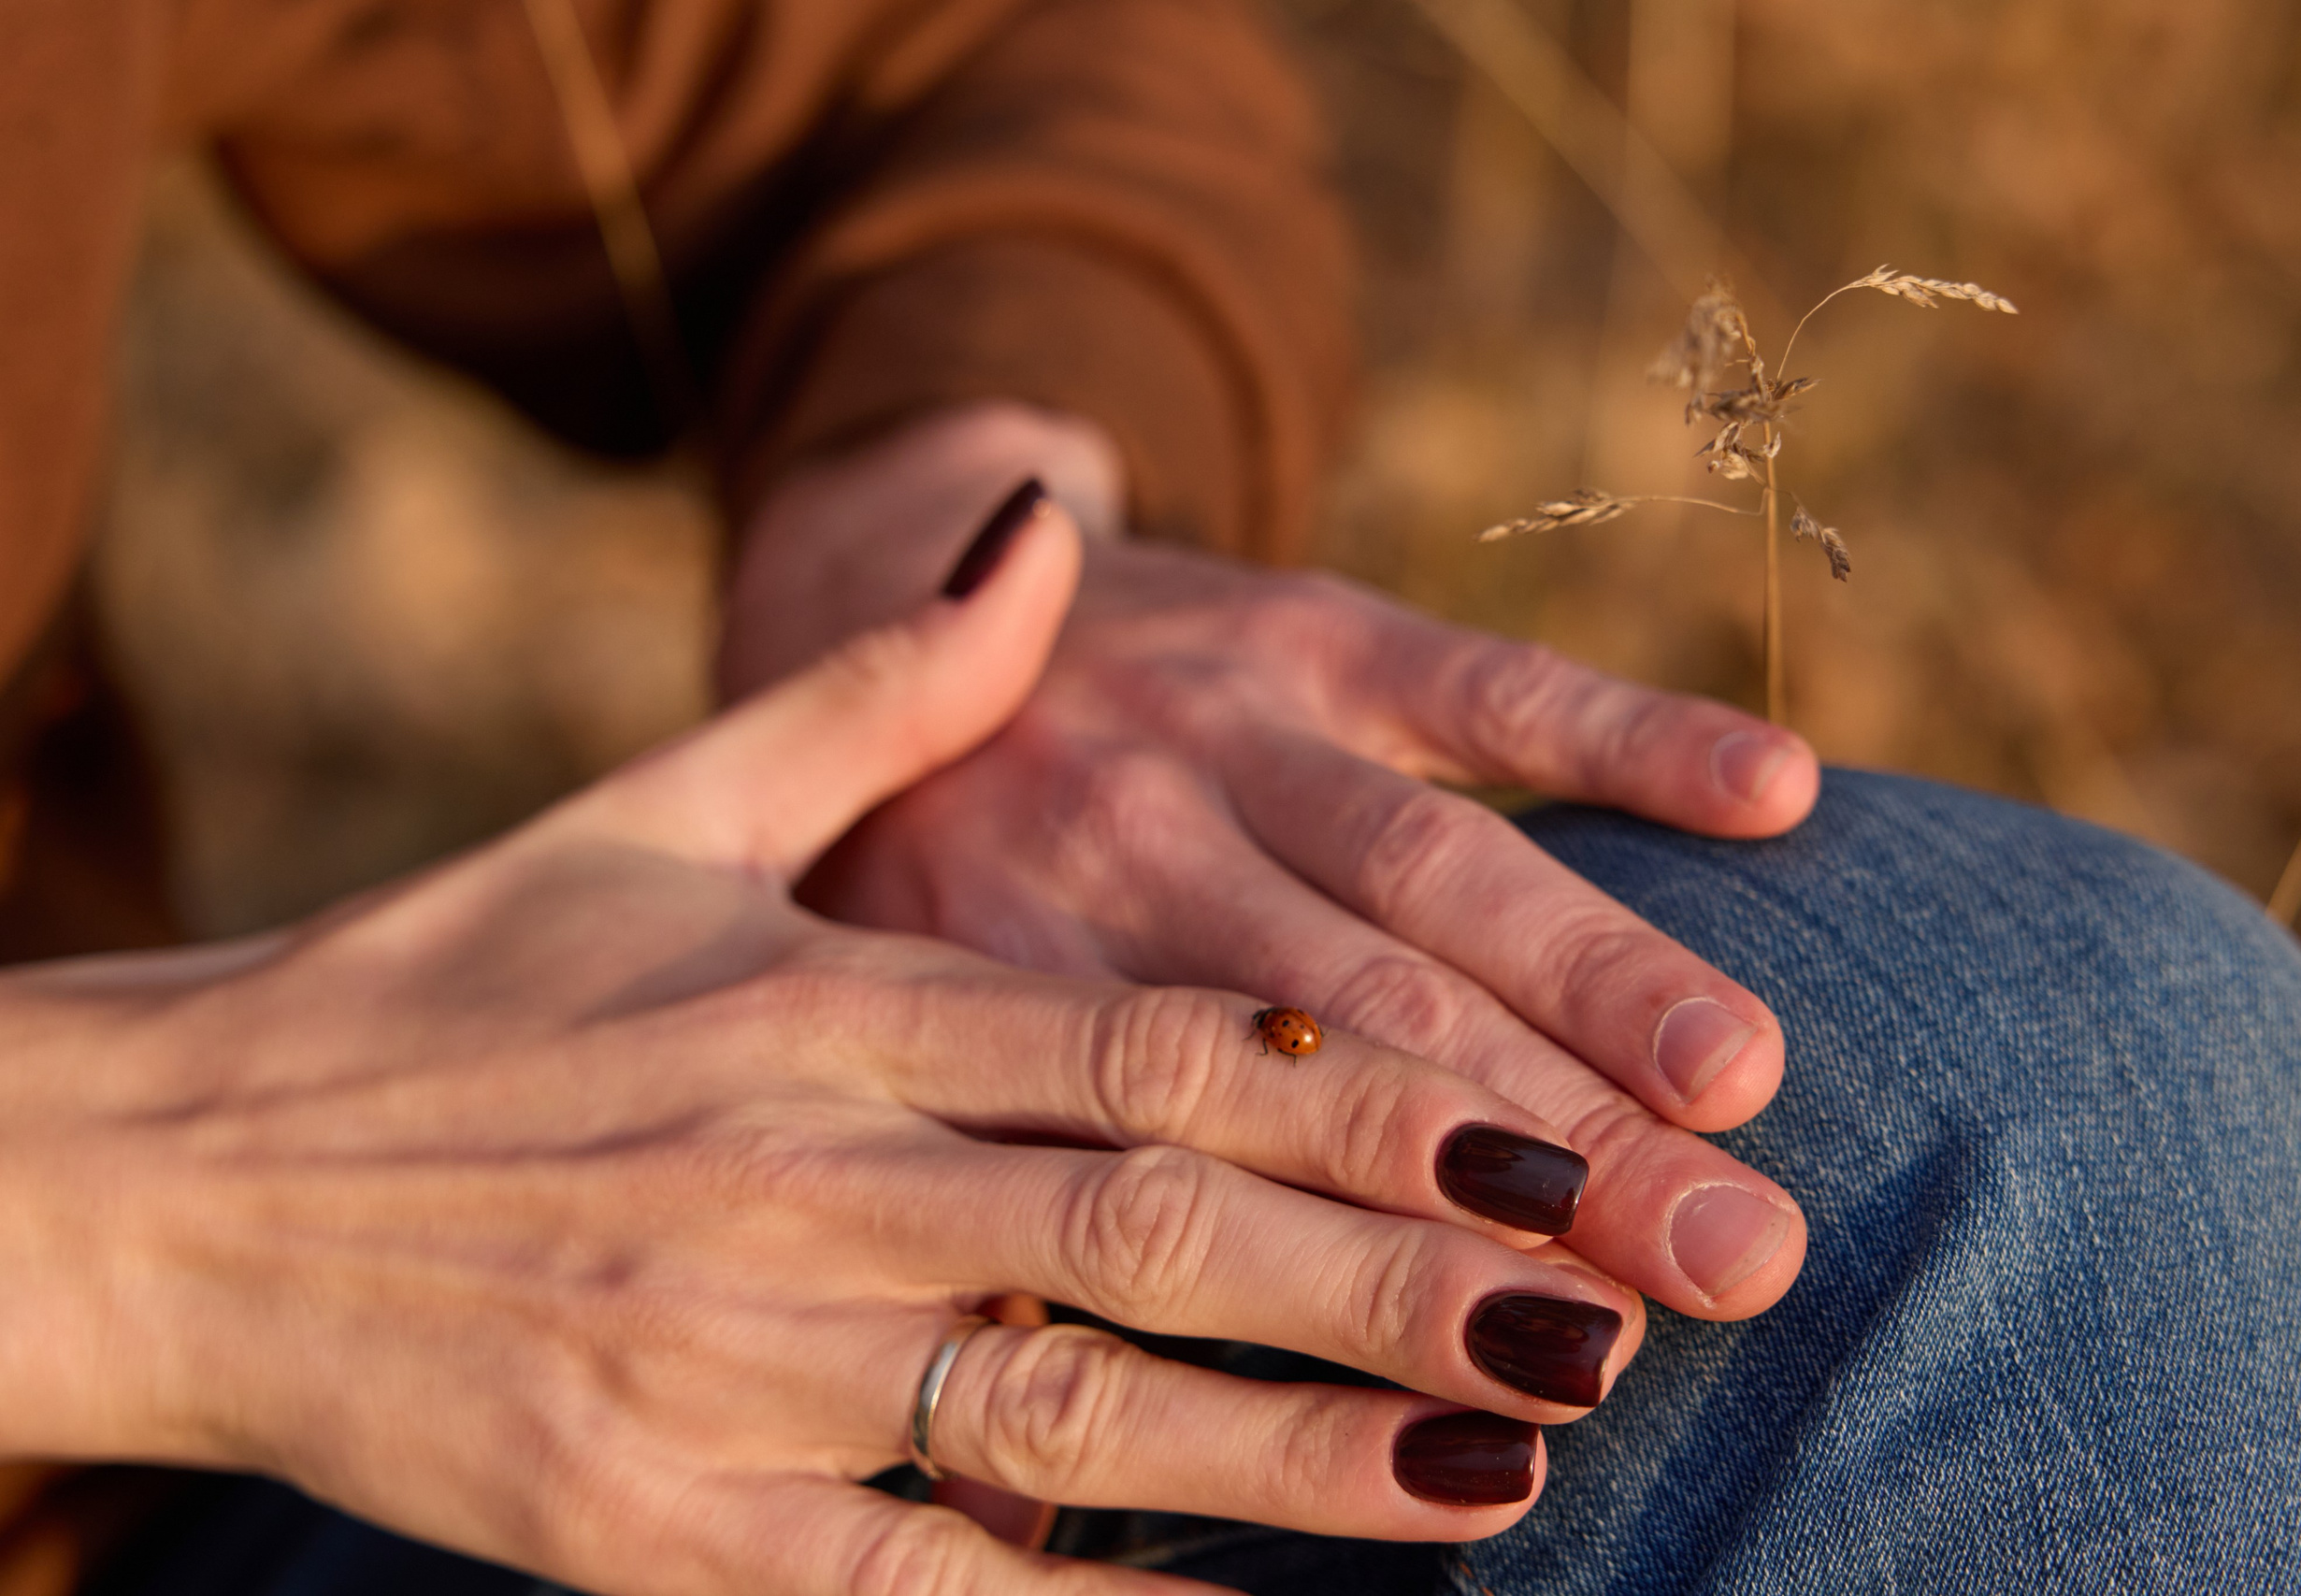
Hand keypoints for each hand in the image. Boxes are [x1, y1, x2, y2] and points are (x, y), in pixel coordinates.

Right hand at [0, 501, 1640, 1594]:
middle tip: (1610, 1317)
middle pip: (1155, 1226)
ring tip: (1507, 1473)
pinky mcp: (654, 1530)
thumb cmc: (457, 986)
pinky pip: (913, 1577)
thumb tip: (1040, 510)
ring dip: (1304, 1453)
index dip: (1367, 1093)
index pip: (1153, 1040)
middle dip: (1400, 1280)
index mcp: (823, 993)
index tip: (1548, 1132)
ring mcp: (725, 1361)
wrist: (187, 1179)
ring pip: (1069, 1409)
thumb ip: (880, 678)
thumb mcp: (661, 806)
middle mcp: (795, 1170)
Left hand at [731, 405, 1819, 1324]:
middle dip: (1558, 1147)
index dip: (1398, 1261)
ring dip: (1597, 962)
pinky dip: (1624, 733)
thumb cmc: (911, 889)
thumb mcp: (885, 1058)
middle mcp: (1123, 857)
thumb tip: (1012, 1528)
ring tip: (1738, 1079)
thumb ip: (975, 1251)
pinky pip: (1473, 679)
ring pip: (1428, 866)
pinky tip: (1775, 795)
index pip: (1243, 1152)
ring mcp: (1225, 725)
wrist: (872, 601)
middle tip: (1731, 1264)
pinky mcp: (1306, 626)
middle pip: (1369, 1025)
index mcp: (1019, 1003)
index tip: (1546, 1377)